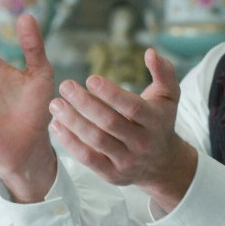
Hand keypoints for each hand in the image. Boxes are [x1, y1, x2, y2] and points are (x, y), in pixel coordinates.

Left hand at [48, 48, 197, 212]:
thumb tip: (150, 52)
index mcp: (154, 120)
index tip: (90, 78)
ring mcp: (127, 160)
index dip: (111, 93)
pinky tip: (56, 125)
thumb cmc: (160, 120)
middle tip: (65, 85)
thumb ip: (163, 71)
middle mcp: (142, 142)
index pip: (132, 106)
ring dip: (72, 121)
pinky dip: (69, 142)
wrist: (162, 163)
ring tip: (55, 104)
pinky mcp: (112, 174)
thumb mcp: (169, 95)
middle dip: (85, 103)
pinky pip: (87, 159)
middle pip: (110, 123)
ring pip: (96, 140)